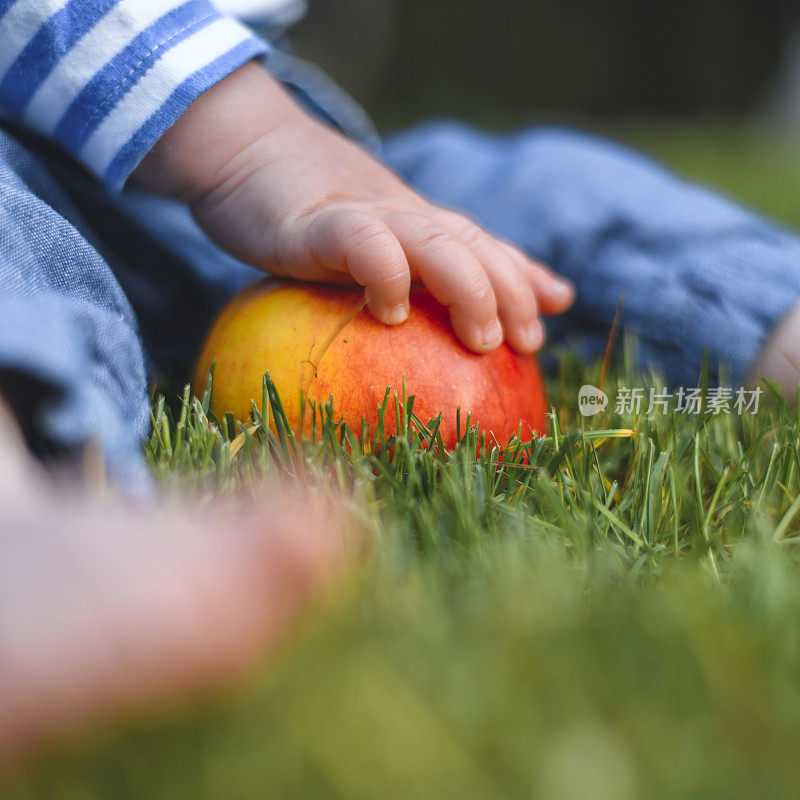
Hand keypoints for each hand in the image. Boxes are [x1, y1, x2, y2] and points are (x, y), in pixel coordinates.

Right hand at [133, 63, 573, 353]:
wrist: (242, 150)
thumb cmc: (301, 213)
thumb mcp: (359, 244)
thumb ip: (401, 273)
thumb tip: (439, 309)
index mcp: (416, 222)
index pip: (482, 246)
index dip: (522, 281)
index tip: (546, 323)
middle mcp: (403, 215)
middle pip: (473, 245)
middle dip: (511, 291)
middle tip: (527, 343)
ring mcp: (366, 214)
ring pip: (435, 241)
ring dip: (468, 288)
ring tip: (482, 339)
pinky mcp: (320, 223)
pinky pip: (364, 244)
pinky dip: (386, 275)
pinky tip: (390, 314)